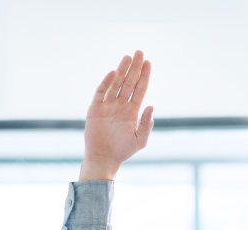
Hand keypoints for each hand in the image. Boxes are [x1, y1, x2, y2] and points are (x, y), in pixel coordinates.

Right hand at [79, 51, 153, 181]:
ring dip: (122, 70)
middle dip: (134, 68)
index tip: (148, 62)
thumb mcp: (140, 139)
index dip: (144, 76)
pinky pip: (101, 92)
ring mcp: (108, 106)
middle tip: (139, 52)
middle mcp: (120, 105)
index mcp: (132, 111)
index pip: (139, 89)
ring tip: (128, 57)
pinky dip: (106, 83)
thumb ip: (147, 124)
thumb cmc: (123, 151)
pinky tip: (113, 73)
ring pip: (116, 83)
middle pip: (129, 82)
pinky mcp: (95, 109)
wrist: (103, 159)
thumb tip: (151, 106)